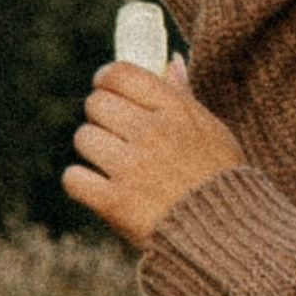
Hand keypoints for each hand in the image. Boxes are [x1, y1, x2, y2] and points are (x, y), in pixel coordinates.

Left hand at [62, 53, 246, 247]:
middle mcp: (152, 133)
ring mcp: (132, 168)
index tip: (104, 88)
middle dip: (98, 116)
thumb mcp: (212, 130)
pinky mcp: (114, 202)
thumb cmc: (218, 178)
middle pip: (96, 104)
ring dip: (90, 148)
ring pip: (83, 138)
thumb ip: (183, 96)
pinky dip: (79, 181)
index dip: (105, 79)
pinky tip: (94, 185)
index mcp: (175, 110)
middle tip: (109, 130)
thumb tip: (170, 61)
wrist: (222, 233)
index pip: (121, 74)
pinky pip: (74, 178)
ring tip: (107, 161)